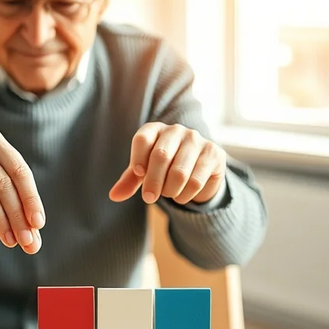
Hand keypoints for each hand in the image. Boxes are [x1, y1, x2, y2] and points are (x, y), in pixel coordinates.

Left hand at [109, 123, 226, 205]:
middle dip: (152, 182)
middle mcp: (176, 130)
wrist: (197, 170)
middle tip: (149, 198)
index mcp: (154, 130)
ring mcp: (197, 140)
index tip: (139, 174)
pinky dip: (185, 195)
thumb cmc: (162, 168)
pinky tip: (182, 195)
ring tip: (168, 193)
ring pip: (179, 173)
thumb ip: (129, 181)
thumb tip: (114, 196)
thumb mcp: (143, 172)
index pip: (142, 139)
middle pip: (161, 156)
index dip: (138, 159)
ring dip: (170, 191)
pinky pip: (195, 181)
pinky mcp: (214, 154)